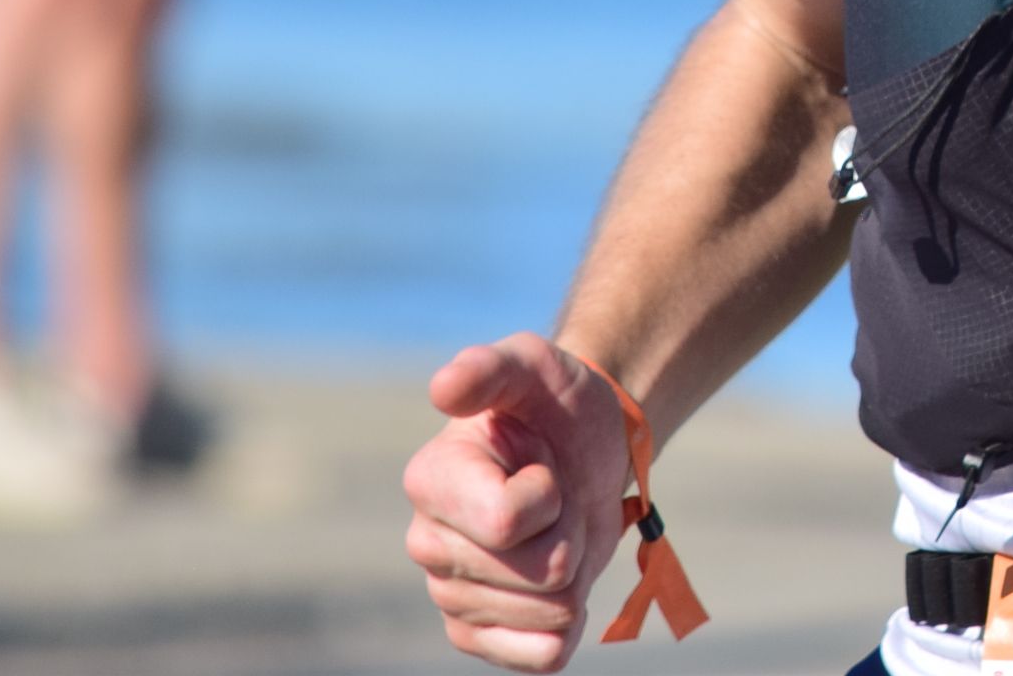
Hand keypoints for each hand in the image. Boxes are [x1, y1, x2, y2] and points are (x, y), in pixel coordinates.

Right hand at [403, 334, 634, 671]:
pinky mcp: (482, 634)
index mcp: (430, 482)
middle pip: (541, 572)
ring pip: (549, 615)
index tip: (543, 463)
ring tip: (555, 528)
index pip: (507, 522)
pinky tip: (556, 587)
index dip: (549, 494)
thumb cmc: (554, 401)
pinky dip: (565, 628)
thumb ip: (492, 368)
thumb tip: (446, 387)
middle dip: (570, 530)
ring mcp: (453, 595)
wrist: (582, 443)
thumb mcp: (533, 366)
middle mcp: (430, 544)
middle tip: (557, 495)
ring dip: (574, 570)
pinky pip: (539, 658)